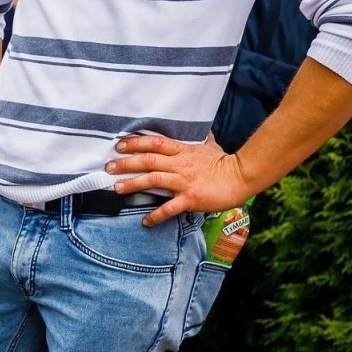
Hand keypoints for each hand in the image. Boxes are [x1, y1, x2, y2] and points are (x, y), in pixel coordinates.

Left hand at [105, 134, 250, 226]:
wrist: (242, 177)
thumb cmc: (226, 162)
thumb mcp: (211, 146)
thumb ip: (201, 139)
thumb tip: (201, 130)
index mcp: (184, 151)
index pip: (156, 143)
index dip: (136, 143)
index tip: (120, 145)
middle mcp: (181, 165)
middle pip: (148, 160)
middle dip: (126, 163)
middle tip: (108, 167)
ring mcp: (185, 181)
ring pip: (153, 180)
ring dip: (133, 184)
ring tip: (117, 188)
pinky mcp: (191, 198)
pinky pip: (170, 208)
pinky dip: (156, 216)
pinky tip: (145, 221)